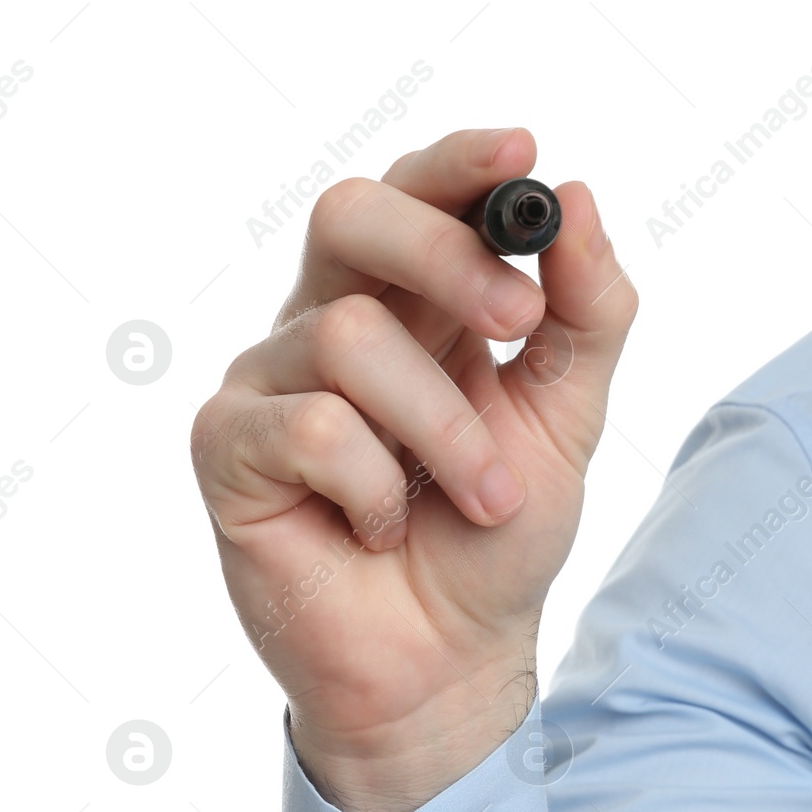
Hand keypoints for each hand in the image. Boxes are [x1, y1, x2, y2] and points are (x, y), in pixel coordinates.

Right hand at [190, 128, 636, 811]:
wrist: (453, 660)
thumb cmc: (497, 535)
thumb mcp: (567, 420)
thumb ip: (584, 317)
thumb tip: (580, 202)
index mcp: (413, 303)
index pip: (418, 195)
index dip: (462, 164)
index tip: (525, 151)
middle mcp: (331, 323)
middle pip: (351, 214)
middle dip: (445, 256)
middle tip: (515, 322)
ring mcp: (270, 381)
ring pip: (351, 337)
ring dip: (445, 429)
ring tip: (480, 499)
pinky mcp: (227, 448)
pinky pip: (310, 425)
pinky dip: (375, 484)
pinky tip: (380, 526)